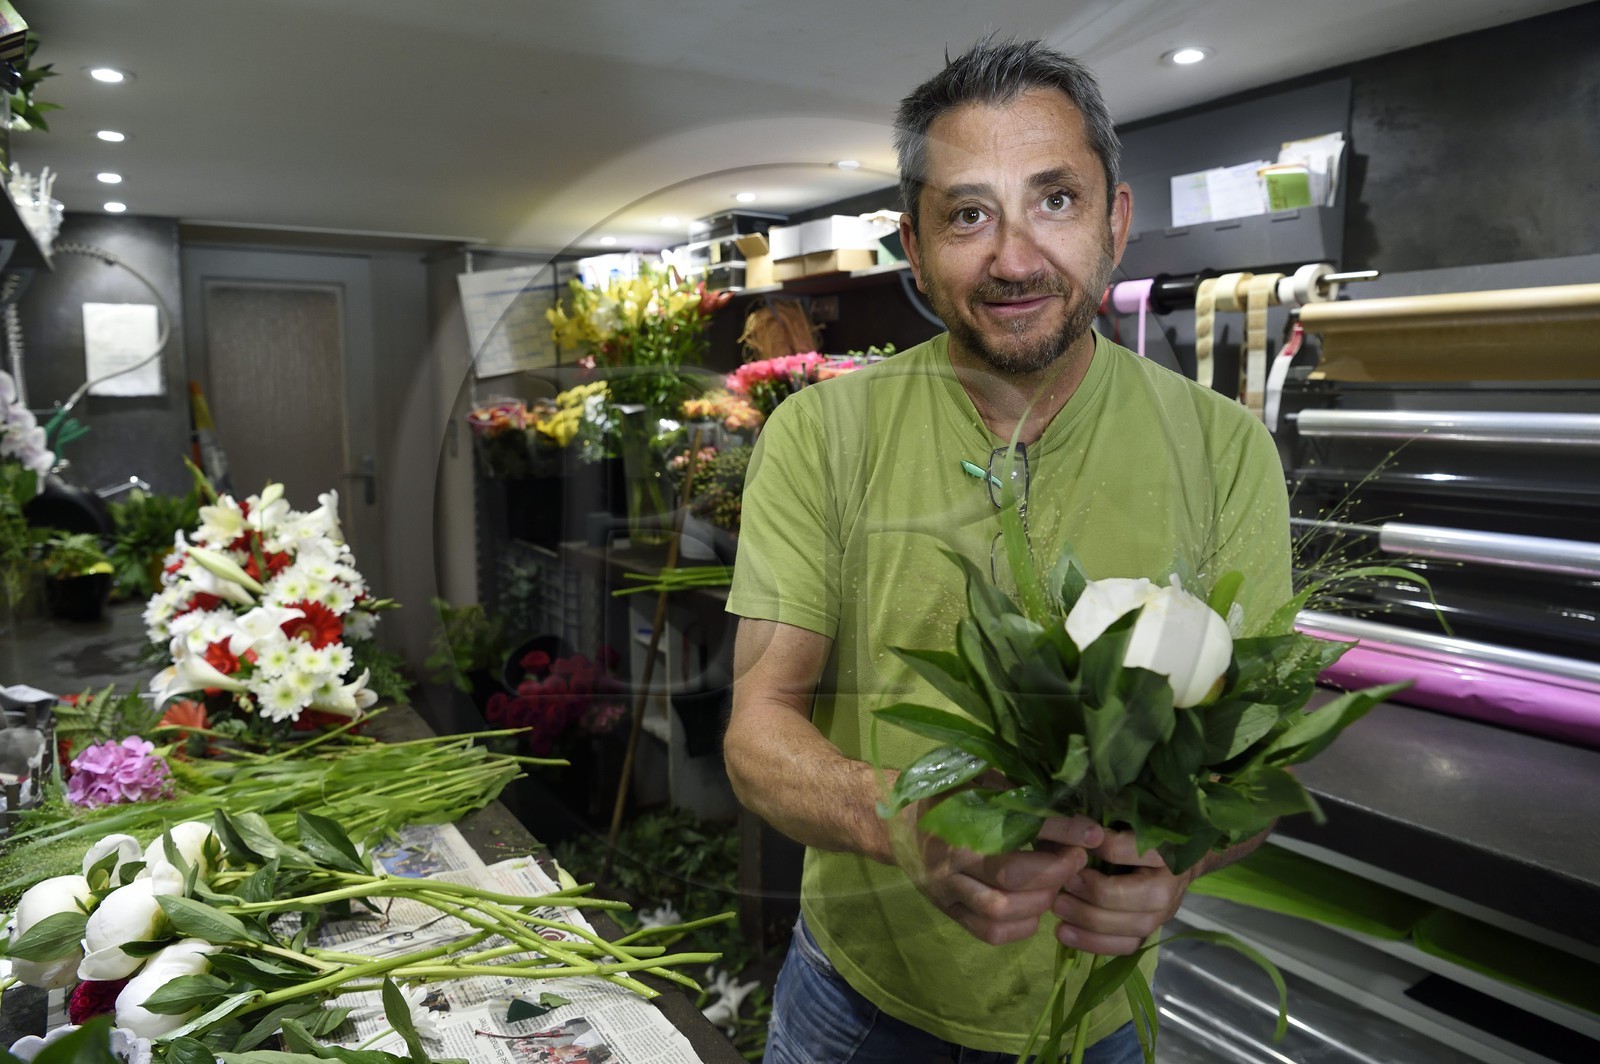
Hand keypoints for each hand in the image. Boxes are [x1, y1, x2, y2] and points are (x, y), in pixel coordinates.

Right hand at [898, 813, 1103, 945]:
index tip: (1090, 834)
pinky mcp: (950, 913)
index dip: (1059, 836)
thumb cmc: (946, 796)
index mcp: (956, 827)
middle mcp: (949, 864)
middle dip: (1054, 873)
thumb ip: (1020, 799)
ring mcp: (948, 893)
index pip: (1016, 837)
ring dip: (1039, 902)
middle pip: (1010, 883)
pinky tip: (1033, 906)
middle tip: (1075, 858)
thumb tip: (1074, 813)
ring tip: (1054, 883)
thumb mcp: (980, 784)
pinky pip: (990, 933)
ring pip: (1000, 914)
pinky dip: (1021, 926)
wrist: (898, 825)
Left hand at [1050, 827, 1193, 954]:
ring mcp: (1165, 911)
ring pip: (1132, 926)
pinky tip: (1065, 934)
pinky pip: (1126, 945)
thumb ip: (1098, 823)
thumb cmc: (1139, 832)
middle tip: (1063, 883)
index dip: (1097, 848)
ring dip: (1089, 921)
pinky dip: (1094, 943)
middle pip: (1134, 895)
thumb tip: (1073, 830)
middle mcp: (1171, 882)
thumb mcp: (1121, 819)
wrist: (1174, 858)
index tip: (1073, 845)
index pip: (1129, 849)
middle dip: (1093, 892)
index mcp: (1166, 847)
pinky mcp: (1152, 931)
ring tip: (1058, 908)